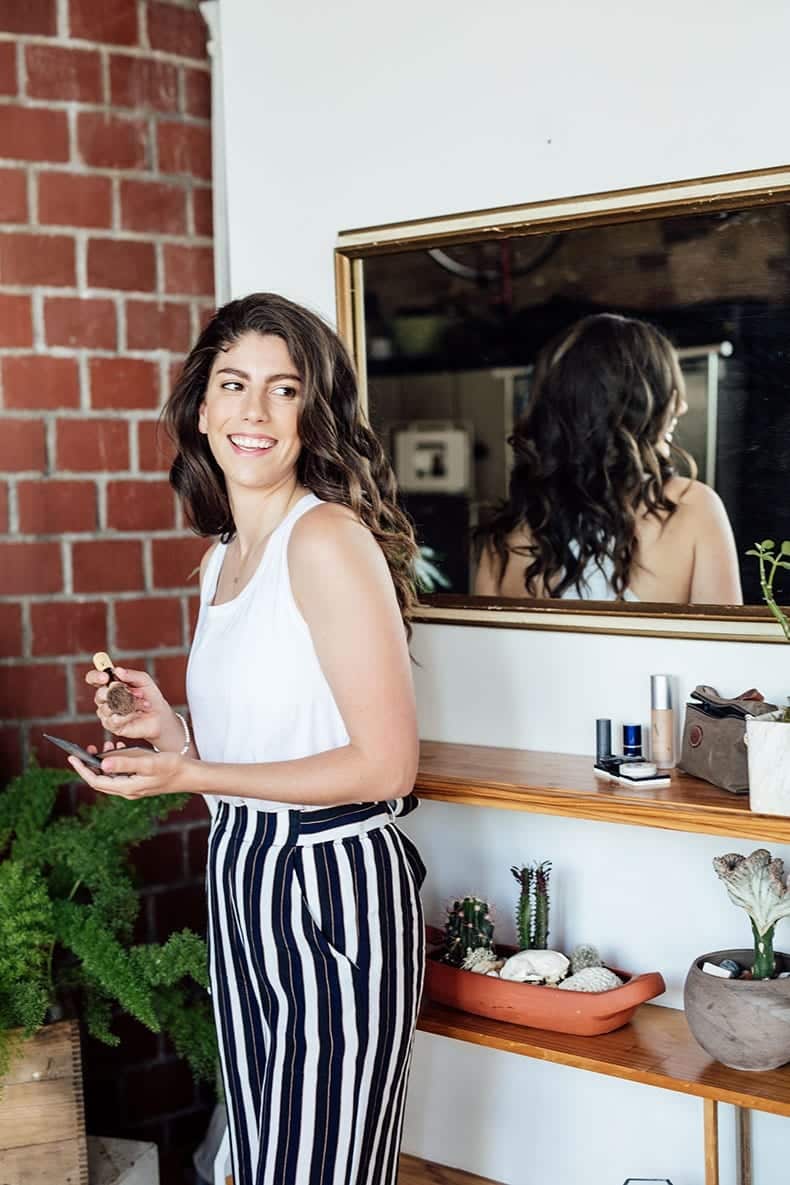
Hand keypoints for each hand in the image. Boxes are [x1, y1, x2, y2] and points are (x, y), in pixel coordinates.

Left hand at [69, 743, 190, 799]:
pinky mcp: (141, 781)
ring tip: (107, 744)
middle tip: (86, 748)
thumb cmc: (172, 768)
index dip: (82, 769)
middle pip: (101, 779)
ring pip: (111, 775)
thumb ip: (126, 763)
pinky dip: (117, 760)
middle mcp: (128, 789)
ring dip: (105, 760)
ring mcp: (134, 786)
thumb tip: (102, 763)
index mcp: (127, 787)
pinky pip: (121, 772)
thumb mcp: (148, 762)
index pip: (96, 781)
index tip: (72, 757)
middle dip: (91, 764)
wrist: (191, 775)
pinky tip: (122, 747)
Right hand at [86, 665, 176, 747]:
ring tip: (144, 703)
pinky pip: (114, 720)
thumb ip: (131, 675)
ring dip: (130, 704)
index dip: (95, 677)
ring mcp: (107, 713)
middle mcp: (105, 698)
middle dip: (118, 693)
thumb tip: (117, 670)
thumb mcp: (144, 680)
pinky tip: (137, 713)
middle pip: (99, 695)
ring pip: (109, 708)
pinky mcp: (112, 726)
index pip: (93, 678)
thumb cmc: (149, 696)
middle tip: (135, 692)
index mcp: (109, 684)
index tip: (105, 677)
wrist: (159, 715)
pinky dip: (128, 715)